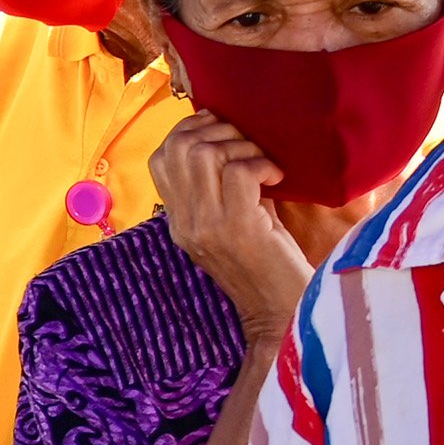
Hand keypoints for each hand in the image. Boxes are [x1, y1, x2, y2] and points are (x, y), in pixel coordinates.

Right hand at [152, 112, 315, 339]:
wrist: (283, 314)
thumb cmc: (270, 265)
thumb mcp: (236, 221)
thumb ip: (224, 187)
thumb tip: (234, 139)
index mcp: (179, 221)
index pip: (160, 158)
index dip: (190, 131)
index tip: (225, 132)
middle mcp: (185, 223)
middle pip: (178, 147)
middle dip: (218, 130)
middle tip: (249, 146)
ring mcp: (207, 226)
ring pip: (203, 154)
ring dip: (240, 145)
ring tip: (263, 163)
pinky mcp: (237, 229)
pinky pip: (238, 171)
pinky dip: (262, 164)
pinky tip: (277, 179)